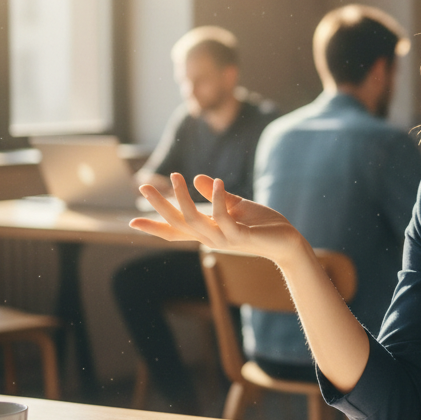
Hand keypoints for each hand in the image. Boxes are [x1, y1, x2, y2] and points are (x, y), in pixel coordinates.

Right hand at [130, 173, 304, 264]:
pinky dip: (218, 199)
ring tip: (176, 176)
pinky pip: (224, 218)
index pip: (177, 231)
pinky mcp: (242, 236)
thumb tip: (198, 178)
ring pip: (195, 221)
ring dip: (184, 198)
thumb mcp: (237, 206)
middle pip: (178, 224)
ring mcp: (226, 239)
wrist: (288, 243)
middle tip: (143, 187)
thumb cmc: (264, 225)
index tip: (132, 220)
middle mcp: (212, 238)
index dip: (155, 226)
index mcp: (209, 232)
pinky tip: (216, 182)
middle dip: (160, 206)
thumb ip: (217, 196)